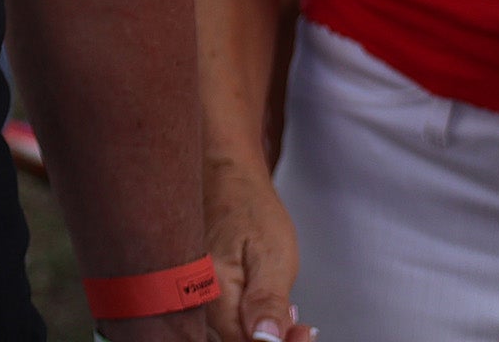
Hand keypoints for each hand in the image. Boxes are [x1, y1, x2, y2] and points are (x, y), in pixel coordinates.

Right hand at [205, 163, 316, 341]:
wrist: (226, 173)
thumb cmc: (248, 206)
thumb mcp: (271, 255)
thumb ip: (267, 302)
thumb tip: (267, 341)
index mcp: (209, 289)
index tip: (304, 334)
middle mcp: (194, 295)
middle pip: (233, 339)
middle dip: (271, 340)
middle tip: (302, 327)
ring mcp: (195, 291)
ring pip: (230, 331)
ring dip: (263, 333)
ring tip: (292, 318)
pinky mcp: (201, 287)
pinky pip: (226, 317)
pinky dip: (251, 320)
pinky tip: (270, 311)